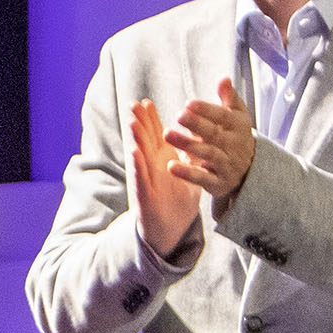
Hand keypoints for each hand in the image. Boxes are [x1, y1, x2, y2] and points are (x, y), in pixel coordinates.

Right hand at [130, 97, 201, 255]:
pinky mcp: (145, 196)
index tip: (146, 102)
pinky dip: (137, 165)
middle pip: (144, 140)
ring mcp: (146, 180)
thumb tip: (200, 133)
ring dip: (135, 139)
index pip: (154, 135)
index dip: (150, 119)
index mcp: (161, 160)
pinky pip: (141, 178)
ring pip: (139, 156)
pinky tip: (134, 152)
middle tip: (133, 104)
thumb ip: (192, 154)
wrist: (171, 230)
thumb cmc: (178, 200)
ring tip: (132, 122)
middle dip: (139, 123)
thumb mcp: (189, 172)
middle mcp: (151, 167)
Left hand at [164, 78, 256, 203]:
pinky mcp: (219, 183)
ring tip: (166, 134)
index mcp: (238, 127)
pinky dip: (188, 174)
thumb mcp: (237, 116)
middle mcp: (234, 146)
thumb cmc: (235, 136)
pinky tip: (171, 167)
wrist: (250, 171)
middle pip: (214, 134)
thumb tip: (224, 79)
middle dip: (197, 125)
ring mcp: (227, 165)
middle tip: (178, 116)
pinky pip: (203, 179)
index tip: (188, 103)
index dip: (206, 110)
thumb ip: (229, 98)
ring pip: (208, 154)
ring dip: (187, 145)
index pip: (223, 116)